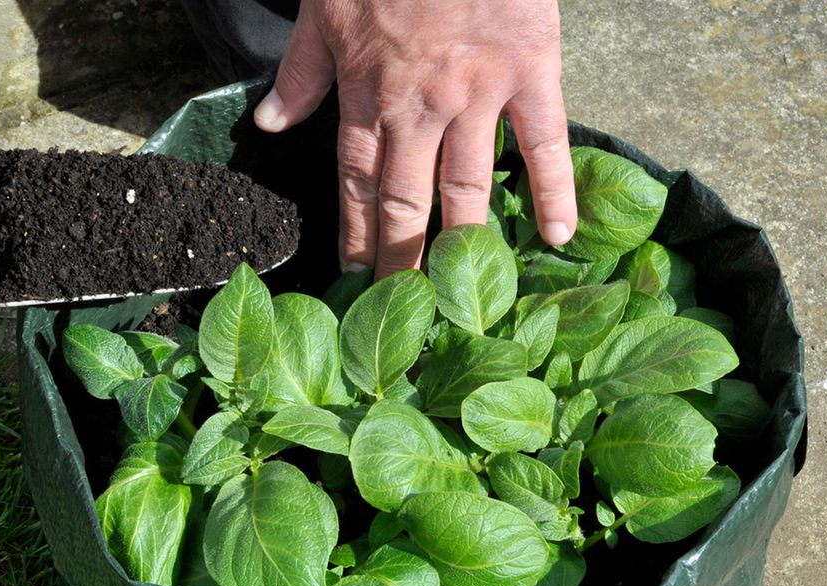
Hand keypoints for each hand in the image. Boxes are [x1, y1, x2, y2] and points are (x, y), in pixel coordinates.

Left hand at [254, 0, 576, 277]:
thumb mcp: (322, 8)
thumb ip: (300, 73)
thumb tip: (268, 125)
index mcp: (366, 93)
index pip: (357, 184)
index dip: (357, 236)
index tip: (356, 281)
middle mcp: (419, 106)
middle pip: (407, 201)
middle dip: (403, 260)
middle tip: (408, 314)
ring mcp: (478, 93)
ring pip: (467, 185)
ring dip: (464, 244)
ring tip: (465, 296)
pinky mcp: (531, 71)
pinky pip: (543, 142)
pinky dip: (553, 190)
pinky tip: (558, 238)